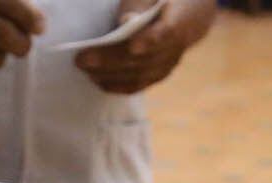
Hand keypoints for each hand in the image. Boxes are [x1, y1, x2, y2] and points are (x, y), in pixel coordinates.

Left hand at [74, 0, 213, 94]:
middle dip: (110, 60)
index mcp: (180, 19)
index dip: (150, 41)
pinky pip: (139, 84)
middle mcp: (176, 47)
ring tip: (85, 70)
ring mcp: (169, 63)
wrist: (189, 13)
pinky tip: (98, 82)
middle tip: (82, 59)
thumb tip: (126, 21)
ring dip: (110, 75)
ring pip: (140, 75)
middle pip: (144, 58)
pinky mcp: (160, 74)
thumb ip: (138, 3)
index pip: (167, 32)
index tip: (133, 47)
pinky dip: (118, 85)